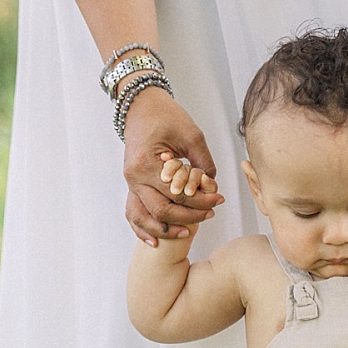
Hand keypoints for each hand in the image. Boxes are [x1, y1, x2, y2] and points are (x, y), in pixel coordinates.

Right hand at [122, 86, 222, 245]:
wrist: (141, 106)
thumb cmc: (165, 116)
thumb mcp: (191, 135)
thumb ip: (203, 163)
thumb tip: (211, 187)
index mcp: (146, 164)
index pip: (176, 193)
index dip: (200, 200)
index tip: (218, 199)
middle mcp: (134, 177)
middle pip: (161, 210)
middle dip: (188, 216)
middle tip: (210, 214)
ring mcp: (129, 183)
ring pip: (144, 216)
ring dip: (165, 229)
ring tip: (187, 234)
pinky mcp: (131, 184)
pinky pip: (133, 212)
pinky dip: (143, 228)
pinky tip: (155, 241)